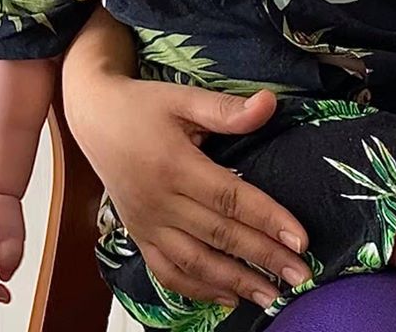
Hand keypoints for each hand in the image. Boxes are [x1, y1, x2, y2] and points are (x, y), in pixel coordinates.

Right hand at [64, 75, 310, 308]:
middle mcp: (160, 201)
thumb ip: (226, 108)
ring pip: (195, 261)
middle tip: (302, 278)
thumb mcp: (182, 98)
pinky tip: (227, 298)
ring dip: (236, 282)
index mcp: (174, 165)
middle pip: (219, 235)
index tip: (301, 240)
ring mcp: (147, 223)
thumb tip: (270, 103)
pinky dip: (197, 289)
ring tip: (273, 297)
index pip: (230, 198)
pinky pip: (167, 271)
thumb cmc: (142, 105)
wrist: (93, 117)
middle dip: (263, 258)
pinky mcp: (139, 235)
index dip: (267, 219)